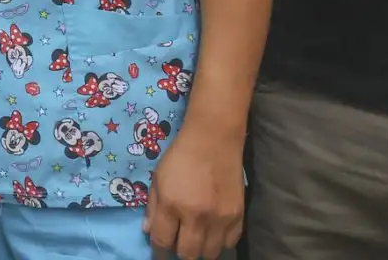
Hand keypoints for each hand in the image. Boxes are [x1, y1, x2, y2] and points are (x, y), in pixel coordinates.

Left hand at [145, 126, 242, 259]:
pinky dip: (220, 241)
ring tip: (196, 236)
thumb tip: (148, 232)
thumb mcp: (158, 178)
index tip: (160, 249)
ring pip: (210, 253)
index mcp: (172, 204)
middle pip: (188, 254)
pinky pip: (229, 243)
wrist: (214, 139)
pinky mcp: (238, 216)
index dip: (158, 250)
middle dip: (179, 251)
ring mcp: (220, 218)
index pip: (162, 242)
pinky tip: (213, 230)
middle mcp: (196, 216)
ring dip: (200, 249)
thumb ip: (152, 207)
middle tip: (178, 240)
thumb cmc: (181, 156)